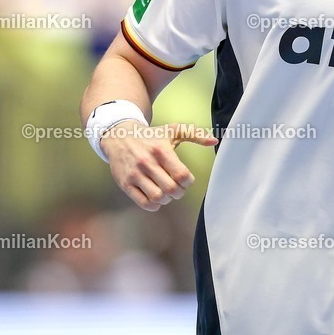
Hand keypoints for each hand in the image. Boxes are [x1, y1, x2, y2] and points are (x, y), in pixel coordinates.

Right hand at [101, 121, 217, 210]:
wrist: (119, 137)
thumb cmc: (151, 136)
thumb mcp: (173, 130)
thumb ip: (195, 134)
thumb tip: (214, 140)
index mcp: (161, 150)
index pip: (182, 175)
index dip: (188, 181)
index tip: (186, 179)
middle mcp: (147, 162)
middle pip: (171, 189)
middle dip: (179, 192)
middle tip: (178, 188)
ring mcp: (135, 174)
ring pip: (158, 198)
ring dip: (167, 199)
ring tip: (166, 192)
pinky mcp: (125, 184)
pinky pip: (143, 203)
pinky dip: (154, 205)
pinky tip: (155, 196)